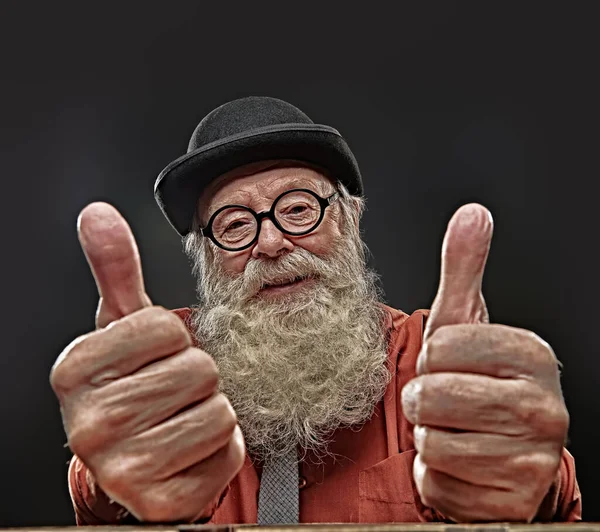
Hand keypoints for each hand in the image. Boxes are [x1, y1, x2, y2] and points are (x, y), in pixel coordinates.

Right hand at [50, 203, 244, 522]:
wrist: (137, 455)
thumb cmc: (134, 382)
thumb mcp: (121, 326)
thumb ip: (115, 271)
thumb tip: (98, 214)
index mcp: (75, 369)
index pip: (164, 327)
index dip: (172, 338)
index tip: (152, 357)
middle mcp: (89, 422)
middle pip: (196, 370)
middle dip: (195, 377)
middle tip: (171, 393)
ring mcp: (122, 467)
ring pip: (217, 411)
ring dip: (211, 411)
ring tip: (181, 420)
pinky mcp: (160, 499)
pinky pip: (227, 451)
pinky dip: (220, 448)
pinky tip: (190, 451)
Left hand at [401, 204, 567, 521]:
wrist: (495, 447)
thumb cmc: (474, 379)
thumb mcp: (466, 321)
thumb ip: (465, 268)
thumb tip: (472, 214)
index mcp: (533, 355)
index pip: (441, 346)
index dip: (432, 358)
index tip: (452, 366)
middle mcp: (544, 409)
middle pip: (432, 396)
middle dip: (425, 400)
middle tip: (448, 402)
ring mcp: (530, 459)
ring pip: (433, 442)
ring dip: (431, 438)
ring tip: (457, 432)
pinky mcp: (510, 502)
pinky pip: (438, 483)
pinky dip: (437, 476)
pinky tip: (462, 465)